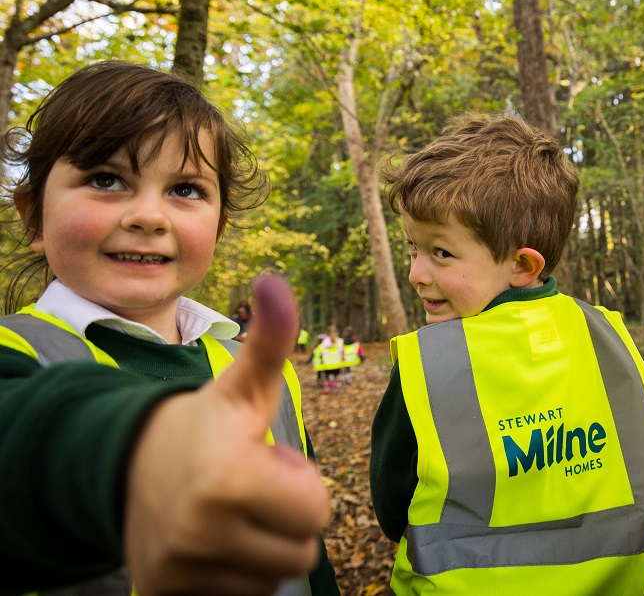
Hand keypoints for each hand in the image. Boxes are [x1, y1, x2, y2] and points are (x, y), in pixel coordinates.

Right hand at [124, 274, 329, 594]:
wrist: (126, 466)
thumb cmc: (204, 425)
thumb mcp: (243, 384)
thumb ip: (270, 339)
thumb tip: (275, 281)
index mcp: (227, 479)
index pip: (316, 513)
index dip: (303, 485)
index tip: (272, 463)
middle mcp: (201, 533)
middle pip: (300, 554)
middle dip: (288, 521)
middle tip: (255, 490)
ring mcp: (181, 571)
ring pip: (272, 580)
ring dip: (264, 549)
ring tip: (235, 513)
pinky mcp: (168, 595)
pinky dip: (238, 576)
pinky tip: (217, 541)